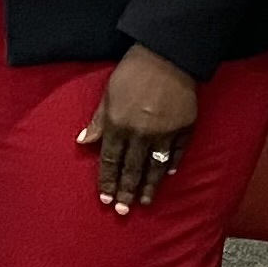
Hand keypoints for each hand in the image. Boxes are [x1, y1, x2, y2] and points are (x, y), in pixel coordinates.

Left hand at [78, 43, 198, 215]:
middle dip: (126, 192)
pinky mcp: (185, 128)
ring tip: (144, 202)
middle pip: (132, 169)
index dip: (107, 181)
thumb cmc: (132, 71)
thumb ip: (97, 121)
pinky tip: (167, 176)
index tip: (105, 199)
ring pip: (155, 167)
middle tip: (123, 211)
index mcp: (119, 124)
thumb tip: (82, 142)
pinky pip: (178, 153)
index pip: (110, 160)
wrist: (168, 55)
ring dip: (148, 187)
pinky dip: (172, 165)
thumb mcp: (108, 94)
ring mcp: (165, 133)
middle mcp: (140, 134)